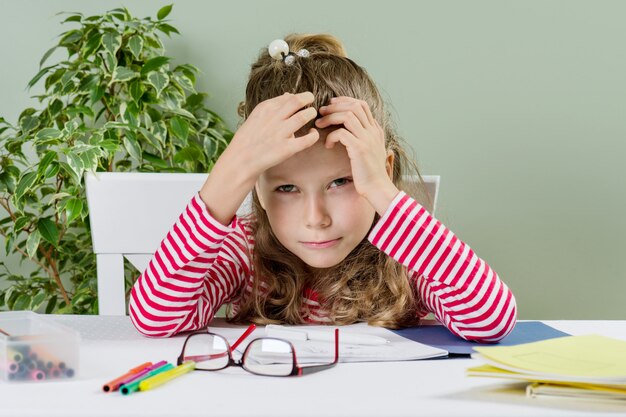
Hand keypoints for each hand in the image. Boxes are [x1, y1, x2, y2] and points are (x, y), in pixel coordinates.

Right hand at [225, 92, 319, 176]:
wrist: (240, 161)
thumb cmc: (248, 139)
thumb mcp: (256, 116)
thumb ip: (273, 106)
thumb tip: (289, 94)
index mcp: (264, 109)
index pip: (288, 97)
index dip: (299, 97)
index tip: (302, 102)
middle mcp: (273, 118)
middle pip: (297, 101)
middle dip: (308, 98)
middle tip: (311, 103)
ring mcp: (280, 133)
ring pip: (304, 116)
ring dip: (311, 114)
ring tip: (312, 116)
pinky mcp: (286, 149)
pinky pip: (307, 139)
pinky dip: (313, 135)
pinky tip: (312, 133)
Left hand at [315, 97, 398, 212]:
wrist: (377, 187)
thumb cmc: (370, 172)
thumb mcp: (371, 150)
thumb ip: (366, 137)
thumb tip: (354, 128)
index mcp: (375, 130)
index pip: (361, 105)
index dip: (344, 101)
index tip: (331, 104)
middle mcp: (372, 131)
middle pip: (354, 106)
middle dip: (335, 106)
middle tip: (321, 112)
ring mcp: (367, 139)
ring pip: (347, 115)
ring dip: (330, 117)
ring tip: (319, 125)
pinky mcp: (360, 148)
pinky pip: (341, 133)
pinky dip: (331, 136)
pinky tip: (328, 145)